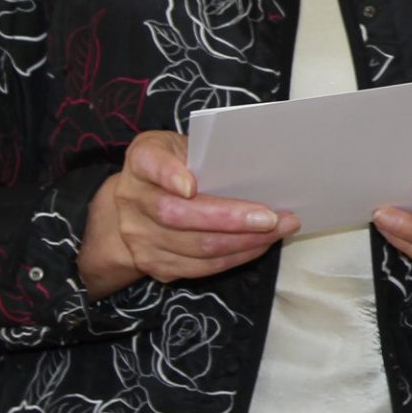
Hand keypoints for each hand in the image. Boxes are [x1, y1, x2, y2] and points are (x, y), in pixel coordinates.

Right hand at [80, 131, 299, 297]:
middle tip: (270, 217)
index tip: (192, 186)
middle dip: (230, 218)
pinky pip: (199, 267)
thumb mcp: (181, 145)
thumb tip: (252, 168)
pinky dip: (235, 257)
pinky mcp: (154, 264)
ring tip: (278, 230)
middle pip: (177, 215)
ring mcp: (140, 237)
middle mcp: (133, 200)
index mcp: (141, 161)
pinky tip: (259, 245)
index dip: (169, 175)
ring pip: (194, 247)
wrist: (138, 204)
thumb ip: (206, 151)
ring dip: (243, 242)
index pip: (150, 163)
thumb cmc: (174, 166)